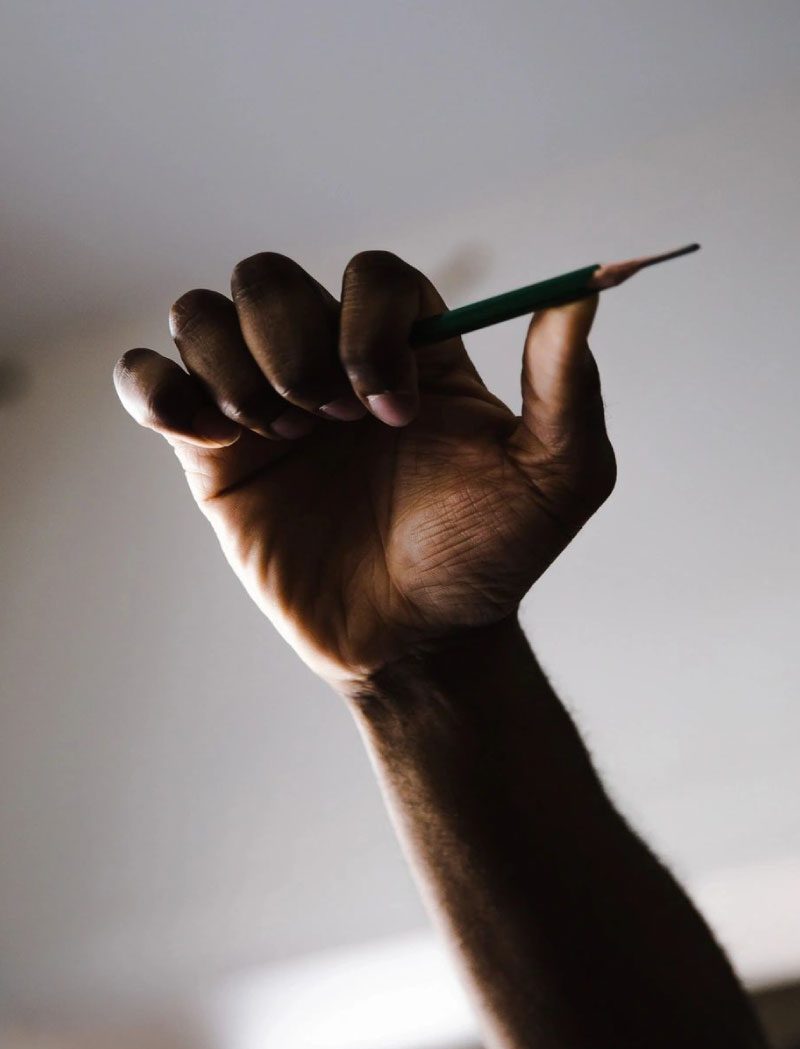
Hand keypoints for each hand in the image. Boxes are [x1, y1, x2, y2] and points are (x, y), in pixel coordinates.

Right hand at [114, 250, 614, 688]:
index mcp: (407, 352)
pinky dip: (158, 388)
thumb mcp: (556, 478)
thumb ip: (568, 387)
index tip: (391, 412)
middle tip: (328, 423)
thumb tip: (589, 288)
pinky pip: (148, 381)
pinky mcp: (212, 455)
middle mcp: (330, 363)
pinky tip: (212, 436)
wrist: (418, 642)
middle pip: (268, 279)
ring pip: (201, 314)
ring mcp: (266, 406)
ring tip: (278, 438)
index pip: (369, 277)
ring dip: (232, 366)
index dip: (369, 324)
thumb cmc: (486, 560)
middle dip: (292, 343)